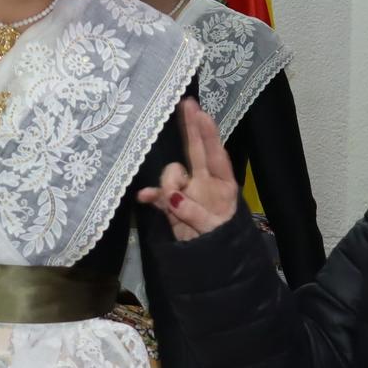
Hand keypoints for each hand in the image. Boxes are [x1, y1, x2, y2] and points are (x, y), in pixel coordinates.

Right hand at [137, 100, 239, 241]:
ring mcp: (186, 191)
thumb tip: (172, 196)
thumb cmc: (222, 242)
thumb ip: (194, 212)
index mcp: (223, 184)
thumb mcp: (214, 229)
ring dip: (168, 184)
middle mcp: (204, 182)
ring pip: (171, 174)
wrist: (210, 264)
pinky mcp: (170, 204)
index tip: (201, 113)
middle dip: (190, 127)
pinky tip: (145, 198)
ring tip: (174, 207)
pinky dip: (152, 195)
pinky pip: (158, 194)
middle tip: (186, 104)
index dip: (208, 134)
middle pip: (196, 150)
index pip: (215, 154)